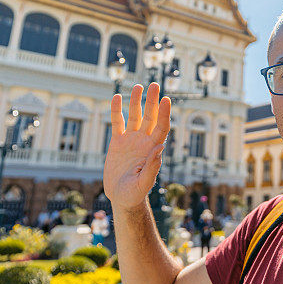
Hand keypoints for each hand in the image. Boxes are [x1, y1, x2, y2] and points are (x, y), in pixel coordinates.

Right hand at [104, 82, 171, 210]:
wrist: (121, 198)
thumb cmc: (134, 194)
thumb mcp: (143, 184)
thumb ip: (152, 168)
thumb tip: (160, 149)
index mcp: (153, 149)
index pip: (162, 127)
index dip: (164, 113)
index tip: (166, 99)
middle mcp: (144, 141)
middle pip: (151, 117)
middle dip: (153, 101)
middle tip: (155, 85)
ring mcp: (131, 140)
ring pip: (135, 116)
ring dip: (137, 101)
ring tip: (138, 86)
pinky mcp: (118, 142)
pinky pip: (118, 122)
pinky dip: (117, 110)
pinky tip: (116, 97)